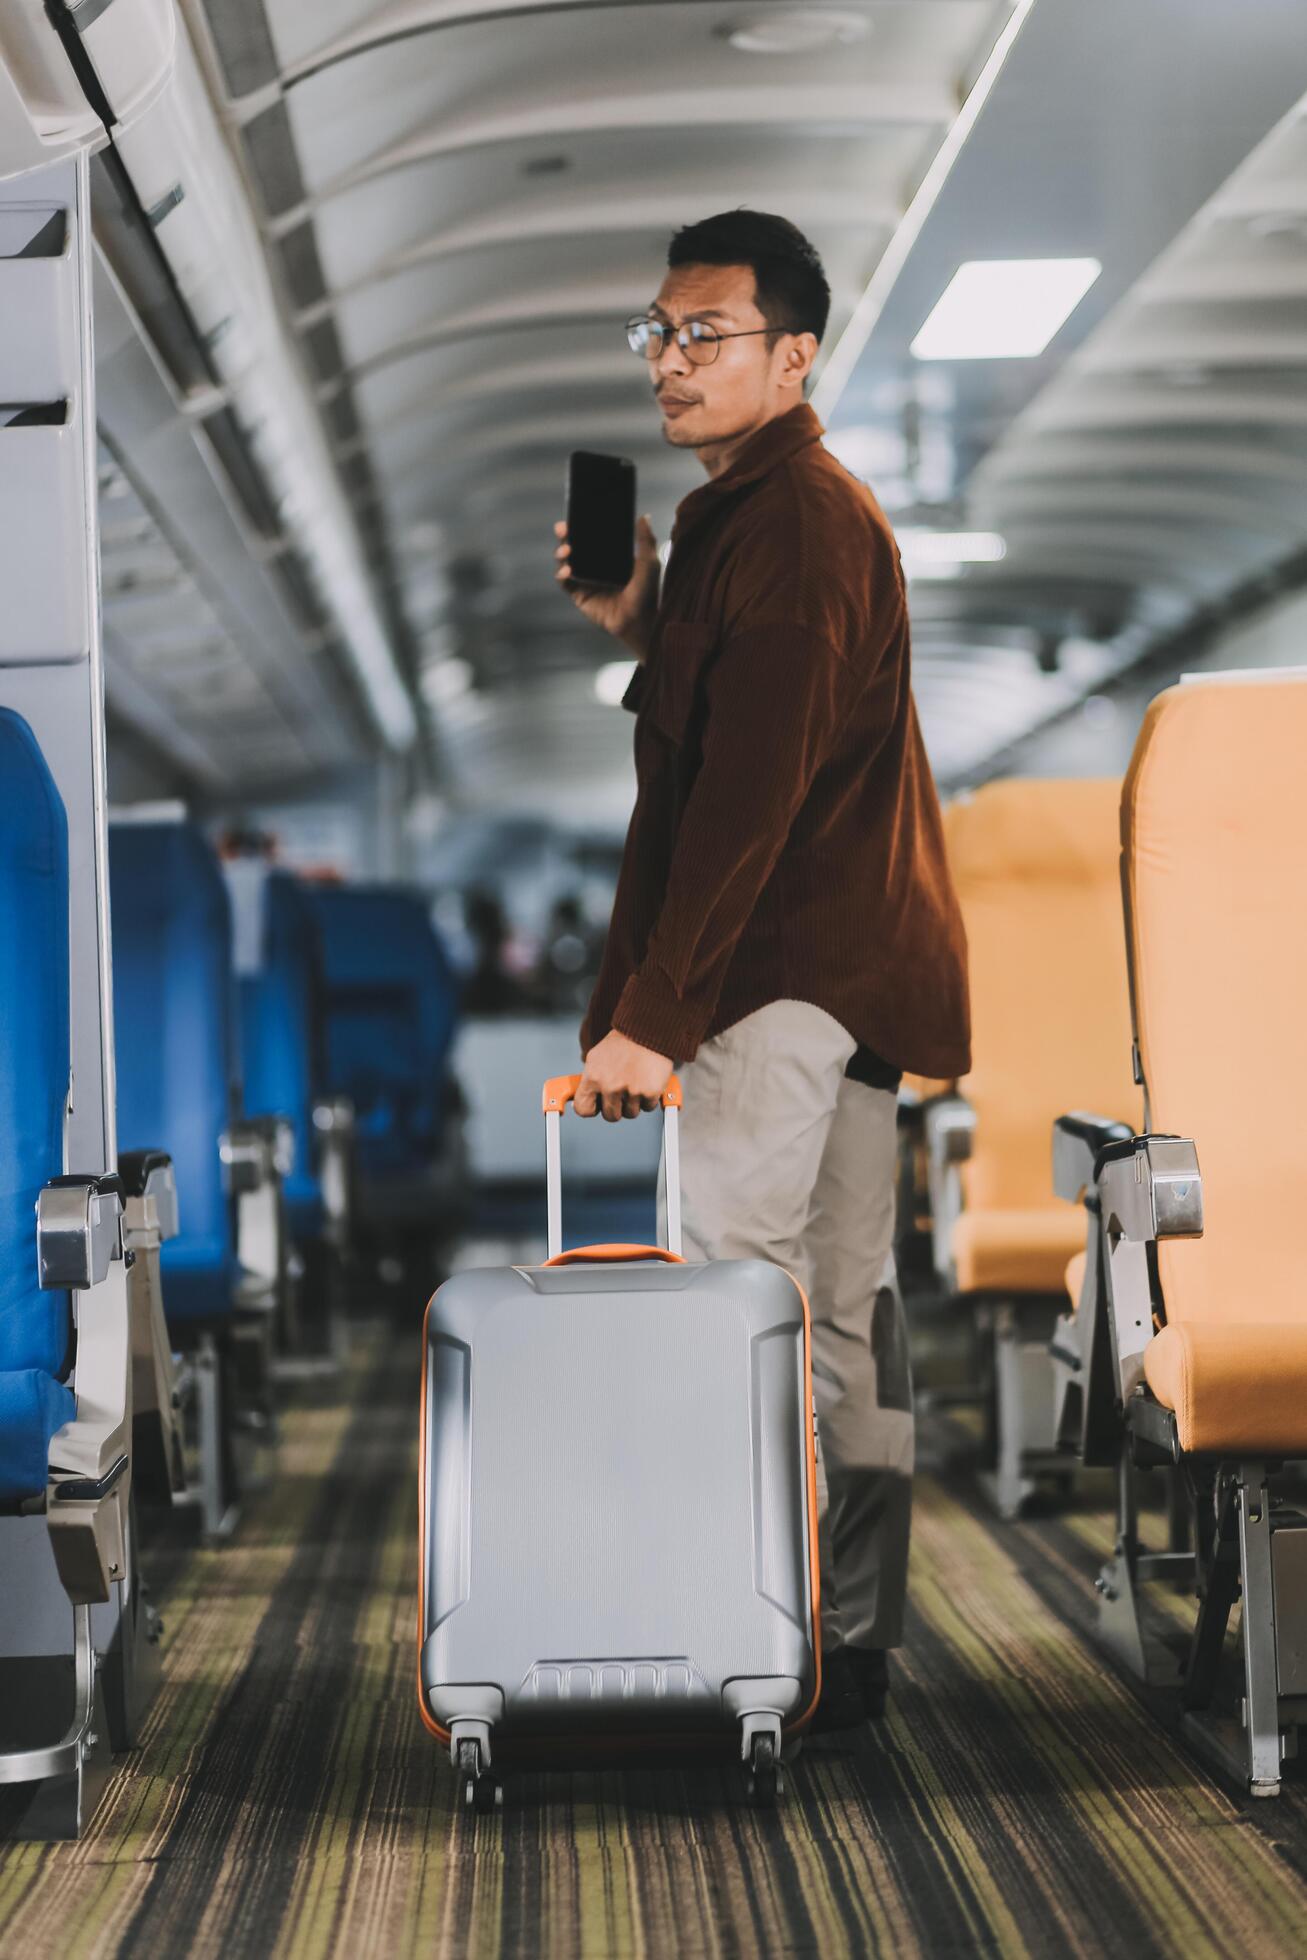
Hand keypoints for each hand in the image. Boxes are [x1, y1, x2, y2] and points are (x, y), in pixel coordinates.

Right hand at [554, 515, 659, 658]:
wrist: (639, 620)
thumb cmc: (647, 593)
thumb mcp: (649, 563)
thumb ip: (646, 541)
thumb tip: (644, 517)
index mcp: (608, 554)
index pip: (589, 536)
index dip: (579, 526)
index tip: (573, 517)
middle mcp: (593, 564)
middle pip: (572, 545)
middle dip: (564, 536)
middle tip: (563, 529)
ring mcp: (584, 579)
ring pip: (565, 562)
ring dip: (561, 553)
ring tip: (566, 551)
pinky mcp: (578, 594)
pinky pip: (564, 582)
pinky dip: (561, 575)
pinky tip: (566, 571)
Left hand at [575, 1030, 672, 1121]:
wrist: (647, 1030)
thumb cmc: (622, 1043)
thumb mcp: (596, 1057)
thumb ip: (590, 1079)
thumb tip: (582, 1098)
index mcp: (593, 1077)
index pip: (583, 1109)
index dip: (592, 1109)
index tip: (597, 1106)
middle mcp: (610, 1086)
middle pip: (611, 1116)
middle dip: (616, 1107)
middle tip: (621, 1093)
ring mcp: (631, 1090)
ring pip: (630, 1113)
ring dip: (633, 1102)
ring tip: (635, 1083)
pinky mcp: (650, 1092)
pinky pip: (648, 1107)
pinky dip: (649, 1097)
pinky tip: (646, 1081)